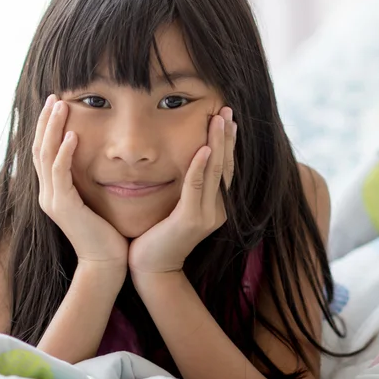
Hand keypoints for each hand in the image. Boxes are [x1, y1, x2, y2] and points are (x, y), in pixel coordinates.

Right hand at [32, 94, 129, 270]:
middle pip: (39, 148)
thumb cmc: (105, 232)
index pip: (44, 152)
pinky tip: (72, 136)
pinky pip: (60, 174)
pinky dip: (64, 154)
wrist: (105, 263)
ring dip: (52, 129)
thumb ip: (86, 182)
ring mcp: (52, 200)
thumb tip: (93, 160)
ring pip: (46, 156)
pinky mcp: (63, 207)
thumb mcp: (92, 200)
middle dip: (46, 121)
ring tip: (61, 106)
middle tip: (55, 96)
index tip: (56, 104)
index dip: (47, 127)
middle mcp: (46, 193)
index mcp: (52, 190)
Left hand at [128, 107, 236, 273]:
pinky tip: (203, 148)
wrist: (151, 268)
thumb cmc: (158, 235)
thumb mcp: (176, 208)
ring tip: (220, 119)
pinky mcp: (190, 220)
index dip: (227, 143)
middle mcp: (217, 209)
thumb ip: (185, 189)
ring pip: (215, 172)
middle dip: (227, 136)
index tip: (227, 118)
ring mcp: (206, 215)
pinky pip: (195, 187)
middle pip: (225, 166)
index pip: (224, 168)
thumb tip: (184, 162)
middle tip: (227, 110)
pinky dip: (199, 167)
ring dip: (218, 143)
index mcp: (215, 205)